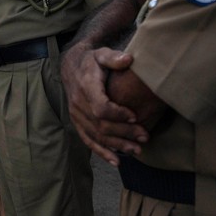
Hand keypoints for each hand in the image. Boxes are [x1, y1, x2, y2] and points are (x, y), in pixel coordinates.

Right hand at [61, 45, 147, 165]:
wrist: (71, 66)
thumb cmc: (92, 60)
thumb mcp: (101, 54)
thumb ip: (114, 57)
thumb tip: (129, 59)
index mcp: (86, 86)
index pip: (101, 107)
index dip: (118, 115)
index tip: (135, 116)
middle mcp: (78, 103)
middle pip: (101, 125)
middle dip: (124, 134)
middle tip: (144, 138)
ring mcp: (76, 115)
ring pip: (96, 136)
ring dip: (117, 146)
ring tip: (137, 150)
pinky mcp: (77, 122)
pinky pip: (88, 140)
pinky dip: (102, 152)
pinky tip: (116, 161)